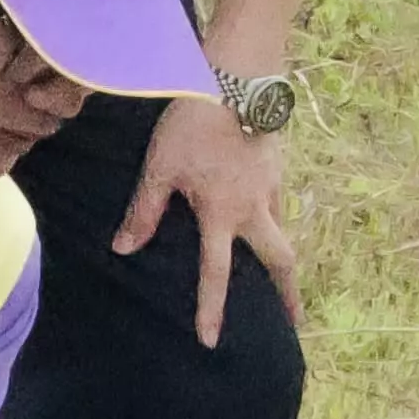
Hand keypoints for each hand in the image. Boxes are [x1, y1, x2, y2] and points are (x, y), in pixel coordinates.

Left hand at [126, 95, 295, 347]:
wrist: (239, 76)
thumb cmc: (194, 121)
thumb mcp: (160, 166)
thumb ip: (144, 210)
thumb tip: (124, 249)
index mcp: (222, 213)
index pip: (216, 273)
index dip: (212, 310)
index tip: (212, 342)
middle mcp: (255, 207)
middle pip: (281, 260)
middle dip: (289, 294)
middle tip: (294, 321)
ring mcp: (272, 186)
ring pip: (282, 231)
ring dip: (281, 258)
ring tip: (278, 276)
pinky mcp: (276, 166)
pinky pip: (278, 204)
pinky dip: (273, 221)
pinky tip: (262, 217)